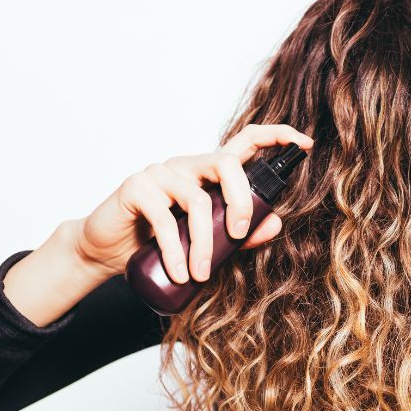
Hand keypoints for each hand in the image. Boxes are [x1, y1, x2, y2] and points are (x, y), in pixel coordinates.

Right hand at [71, 123, 312, 283]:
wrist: (106, 252)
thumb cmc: (158, 243)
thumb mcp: (204, 242)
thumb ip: (239, 234)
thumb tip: (276, 224)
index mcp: (208, 174)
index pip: (245, 141)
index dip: (276, 136)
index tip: (304, 143)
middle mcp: (187, 166)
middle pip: (227, 164)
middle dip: (241, 201)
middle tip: (239, 234)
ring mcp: (160, 173)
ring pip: (197, 199)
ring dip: (203, 242)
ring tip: (201, 274)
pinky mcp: (136, 188)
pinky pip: (164, 217)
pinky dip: (175, 249)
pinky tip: (179, 272)